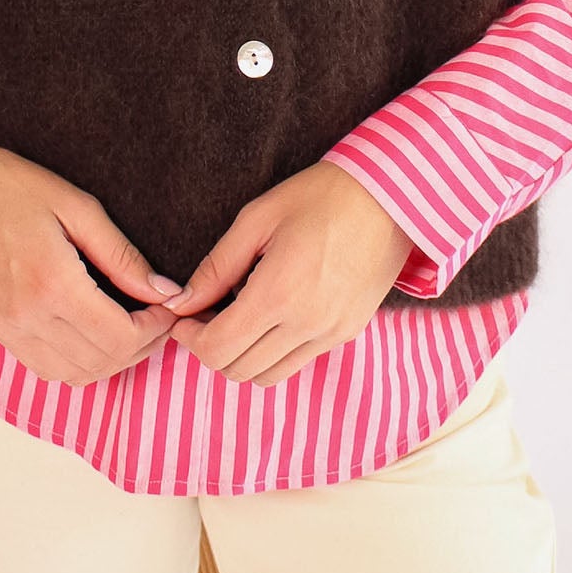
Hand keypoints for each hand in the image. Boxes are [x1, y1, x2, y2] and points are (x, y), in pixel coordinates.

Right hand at [0, 114, 183, 385]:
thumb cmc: (13, 186)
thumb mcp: (78, 207)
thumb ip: (123, 256)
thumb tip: (166, 292)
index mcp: (51, 283)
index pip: (119, 337)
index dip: (156, 329)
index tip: (169, 306)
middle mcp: (27, 318)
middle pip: (103, 362)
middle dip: (142, 345)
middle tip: (158, 316)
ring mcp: (8, 330)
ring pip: (76, 375)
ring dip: (113, 359)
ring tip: (132, 325)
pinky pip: (47, 369)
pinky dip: (80, 362)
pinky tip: (95, 332)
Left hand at [159, 161, 414, 386]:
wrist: (389, 196)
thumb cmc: (320, 196)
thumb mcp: (257, 218)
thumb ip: (216, 267)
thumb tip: (182, 302)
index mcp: (278, 293)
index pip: (218, 349)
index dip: (190, 339)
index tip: (183, 317)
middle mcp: (306, 324)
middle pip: (238, 370)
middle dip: (211, 349)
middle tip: (205, 316)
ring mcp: (331, 333)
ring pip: (268, 376)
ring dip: (242, 357)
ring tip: (238, 317)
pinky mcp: (347, 332)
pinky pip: (298, 362)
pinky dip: (273, 352)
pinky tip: (271, 315)